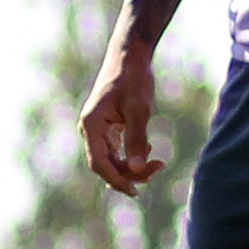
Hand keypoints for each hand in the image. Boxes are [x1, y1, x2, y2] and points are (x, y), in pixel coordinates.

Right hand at [78, 44, 166, 197]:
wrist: (130, 57)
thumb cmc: (134, 79)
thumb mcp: (139, 109)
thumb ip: (136, 139)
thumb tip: (135, 169)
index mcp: (91, 126)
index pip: (99, 163)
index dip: (116, 180)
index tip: (135, 191)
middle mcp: (90, 130)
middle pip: (106, 164)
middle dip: (130, 172)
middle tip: (158, 169)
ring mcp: (97, 129)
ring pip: (112, 158)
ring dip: (132, 165)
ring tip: (158, 162)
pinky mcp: (107, 126)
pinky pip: (116, 148)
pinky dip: (131, 154)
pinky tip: (148, 149)